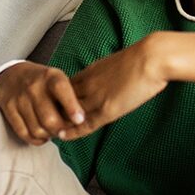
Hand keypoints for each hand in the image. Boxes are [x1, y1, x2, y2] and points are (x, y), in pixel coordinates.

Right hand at [0, 61, 85, 144]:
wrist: (12, 74)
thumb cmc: (42, 81)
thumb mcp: (57, 79)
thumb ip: (70, 97)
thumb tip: (82, 122)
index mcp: (51, 76)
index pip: (62, 91)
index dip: (72, 107)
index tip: (79, 121)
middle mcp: (34, 86)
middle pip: (49, 119)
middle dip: (60, 130)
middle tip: (64, 131)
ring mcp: (19, 98)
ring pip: (37, 129)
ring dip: (48, 136)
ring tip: (52, 132)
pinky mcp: (8, 108)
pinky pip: (23, 132)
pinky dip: (35, 139)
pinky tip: (41, 135)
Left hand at [59, 32, 194, 141]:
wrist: (153, 57)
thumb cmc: (144, 58)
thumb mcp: (118, 63)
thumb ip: (108, 74)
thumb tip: (110, 79)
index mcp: (91, 71)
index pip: (65, 87)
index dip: (56, 99)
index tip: (49, 107)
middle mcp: (88, 84)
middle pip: (61, 100)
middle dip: (51, 112)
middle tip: (42, 123)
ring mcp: (96, 96)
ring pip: (69, 113)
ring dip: (59, 123)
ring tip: (48, 133)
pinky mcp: (107, 108)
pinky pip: (84, 123)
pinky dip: (72, 130)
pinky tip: (63, 137)